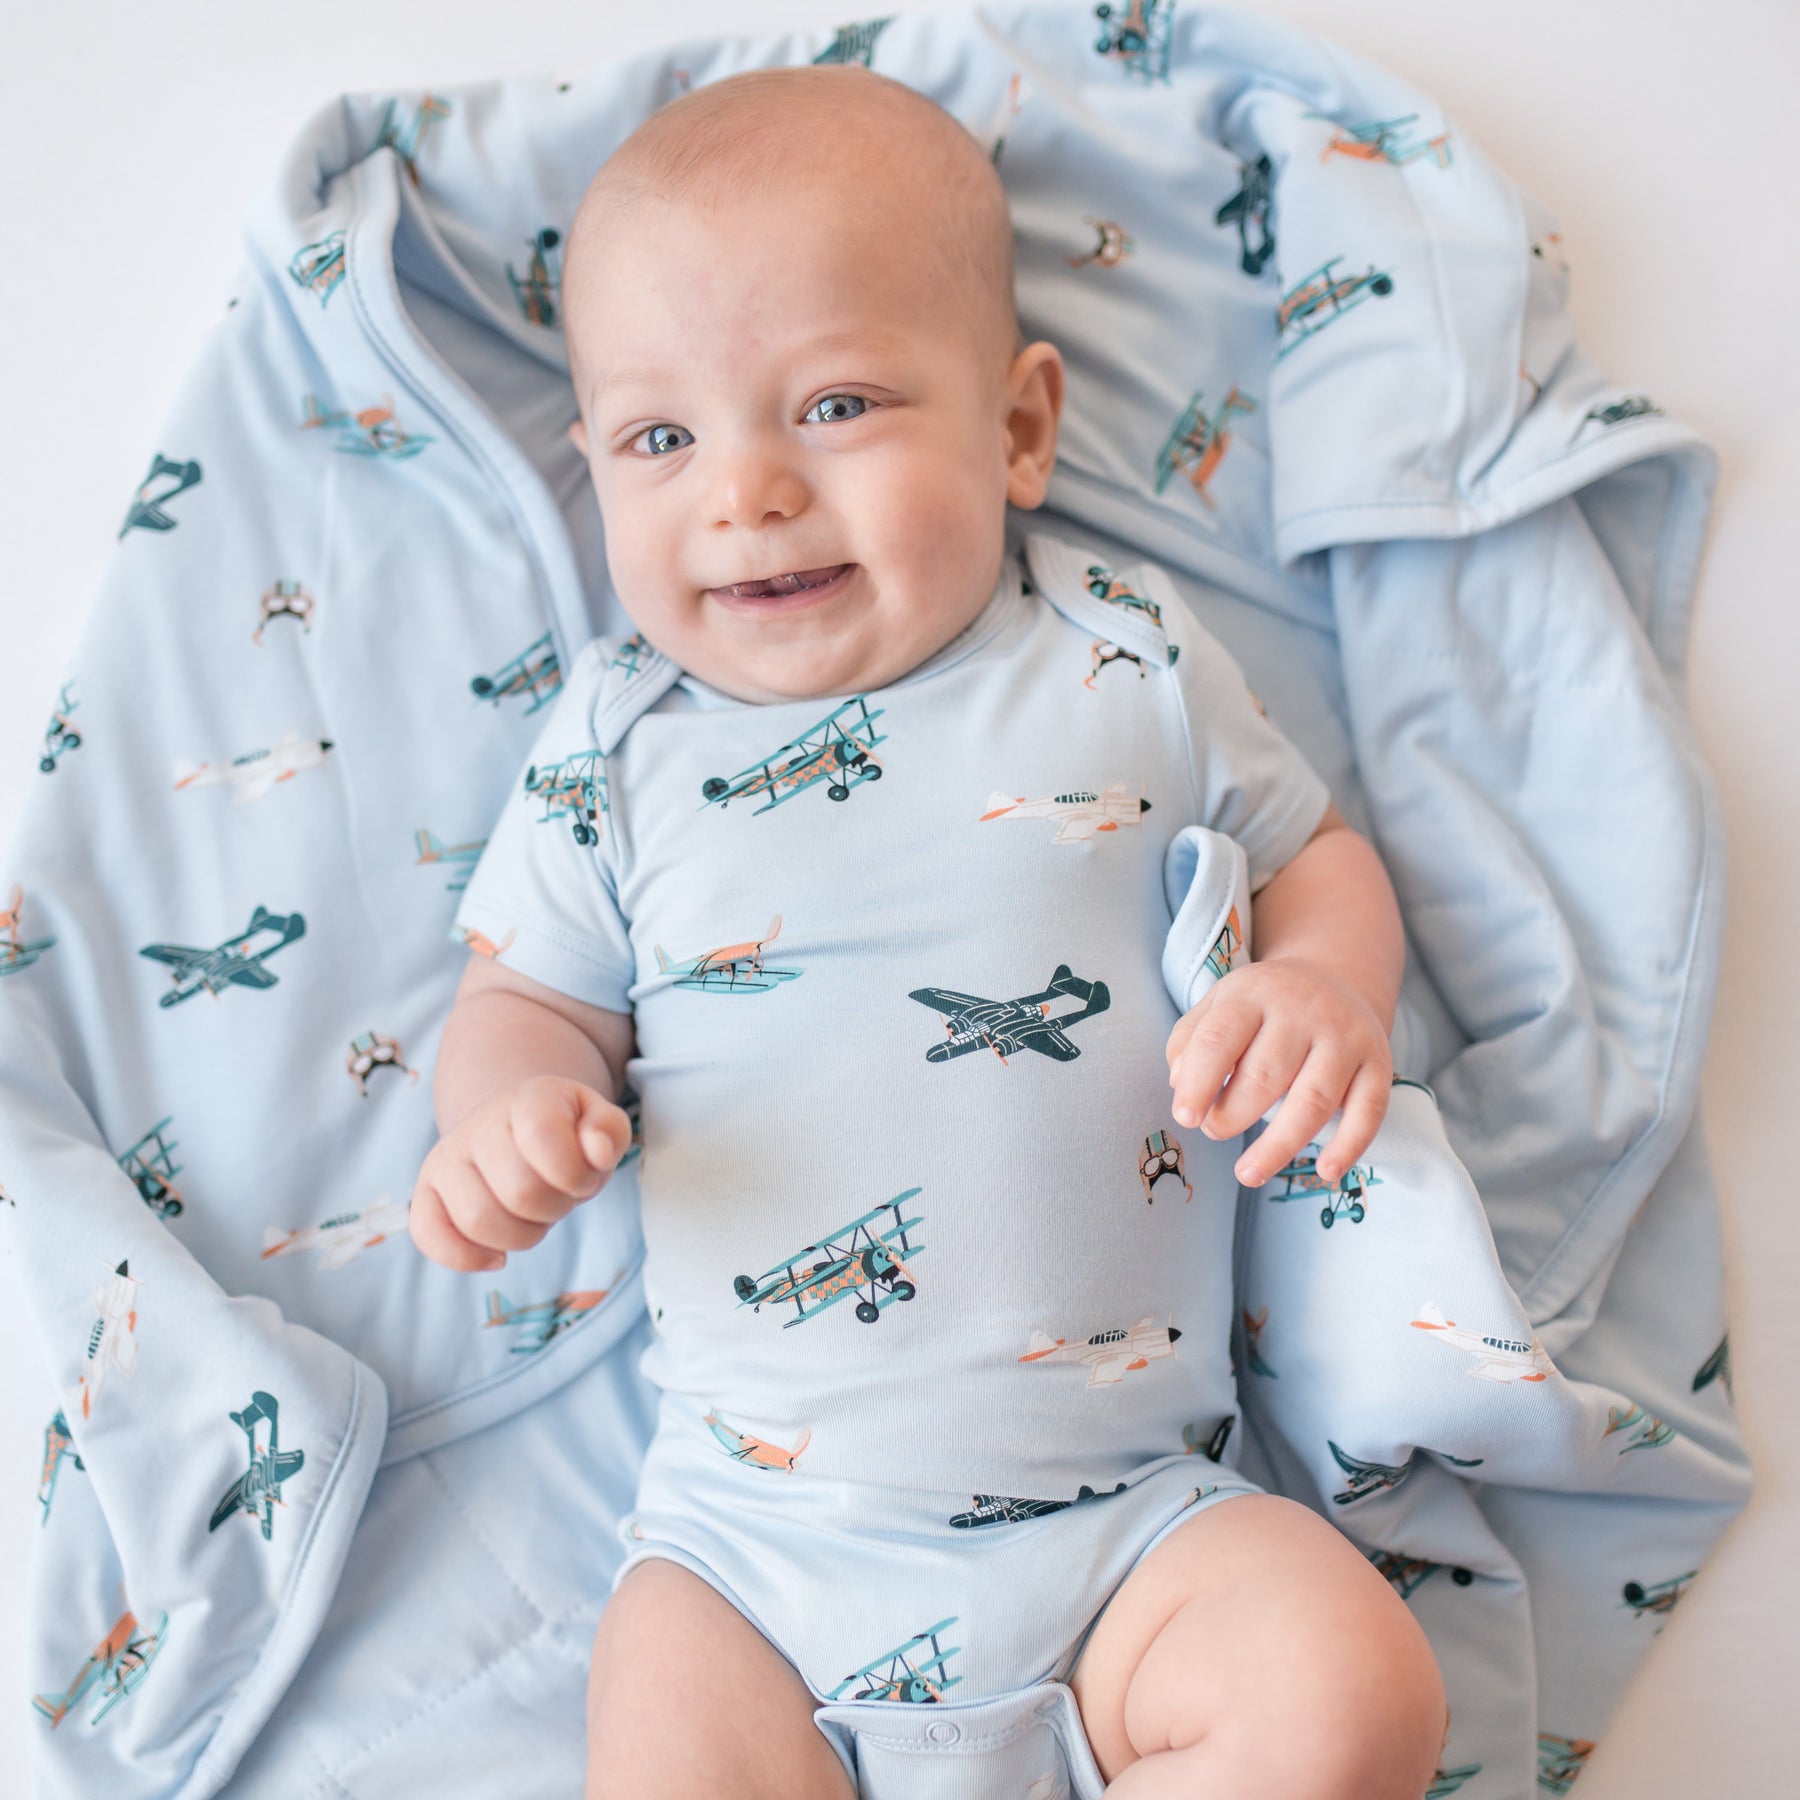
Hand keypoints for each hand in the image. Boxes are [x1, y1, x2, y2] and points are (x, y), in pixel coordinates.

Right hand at [409, 1076, 632, 1272]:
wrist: (514, 1128)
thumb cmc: (564, 1133)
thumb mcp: (597, 1120)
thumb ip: (609, 1130)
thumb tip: (599, 1152)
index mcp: (526, 1100)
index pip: (543, 1136)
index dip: (575, 1173)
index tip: (583, 1176)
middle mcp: (477, 1125)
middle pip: (519, 1192)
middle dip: (554, 1208)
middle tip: (558, 1197)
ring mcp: (445, 1160)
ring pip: (478, 1220)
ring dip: (521, 1235)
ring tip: (531, 1217)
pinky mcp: (424, 1195)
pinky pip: (428, 1236)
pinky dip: (467, 1257)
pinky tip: (497, 1256)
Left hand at [1165, 956, 1392, 1188]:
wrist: (1335, 978)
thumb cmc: (1263, 1008)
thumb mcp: (1219, 1004)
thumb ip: (1189, 1040)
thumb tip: (1180, 1084)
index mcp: (1254, 994)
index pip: (1220, 1040)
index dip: (1198, 1082)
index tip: (1185, 1117)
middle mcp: (1303, 1011)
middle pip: (1265, 1074)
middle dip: (1233, 1114)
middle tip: (1215, 1131)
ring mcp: (1345, 1037)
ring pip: (1313, 1099)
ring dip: (1279, 1146)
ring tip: (1248, 1173)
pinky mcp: (1378, 1063)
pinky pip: (1368, 1110)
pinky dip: (1349, 1145)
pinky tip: (1325, 1171)